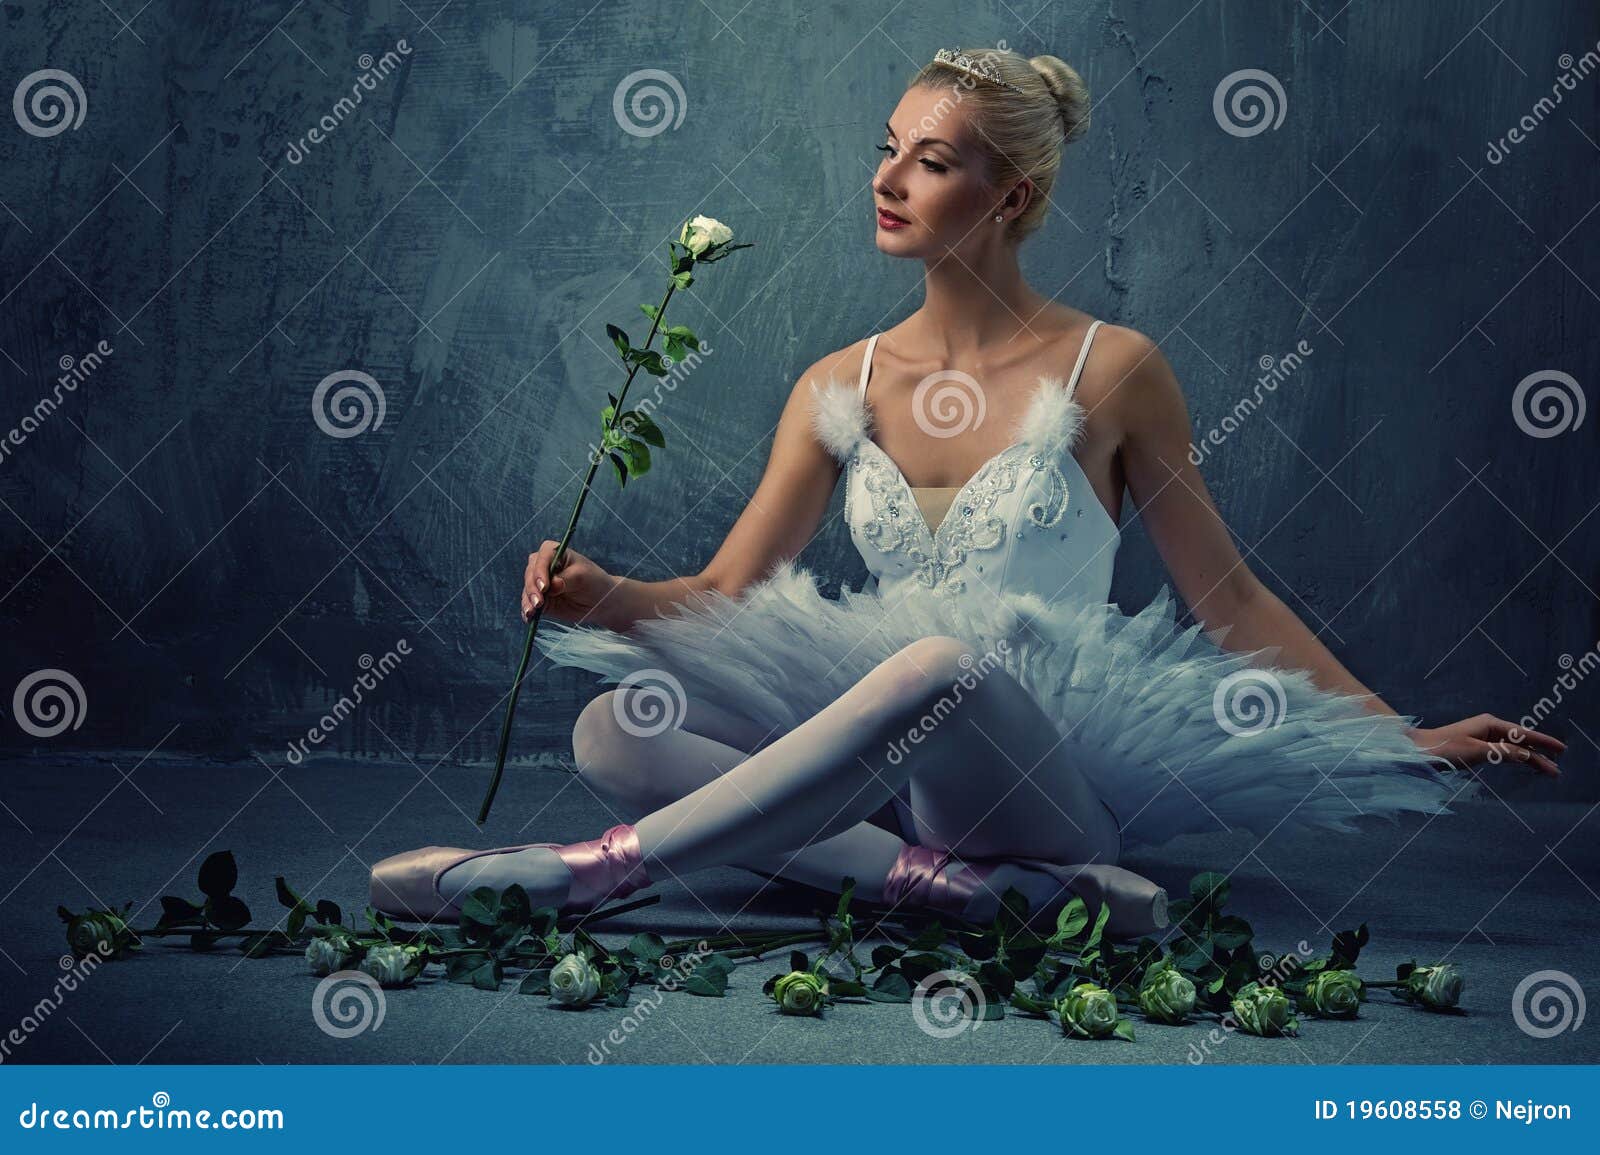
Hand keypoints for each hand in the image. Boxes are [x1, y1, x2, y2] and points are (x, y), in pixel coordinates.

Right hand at [521, 540, 617, 624]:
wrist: (599, 602)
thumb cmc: (593, 582)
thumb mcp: (582, 578)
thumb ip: (566, 580)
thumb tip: (552, 585)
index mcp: (555, 552)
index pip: (543, 557)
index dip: (541, 570)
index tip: (544, 587)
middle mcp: (544, 565)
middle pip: (530, 573)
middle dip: (532, 588)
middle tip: (539, 603)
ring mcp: (539, 582)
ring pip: (527, 589)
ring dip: (528, 600)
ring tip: (532, 612)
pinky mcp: (539, 598)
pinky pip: (529, 603)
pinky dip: (528, 610)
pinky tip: (529, 618)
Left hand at [1404, 714, 1564, 776]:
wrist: (1417, 750)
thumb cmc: (1444, 749)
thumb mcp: (1476, 751)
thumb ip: (1503, 753)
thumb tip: (1526, 754)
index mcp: (1490, 724)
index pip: (1523, 734)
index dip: (1543, 742)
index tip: (1561, 749)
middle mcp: (1488, 728)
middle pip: (1520, 742)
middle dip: (1540, 755)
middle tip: (1557, 769)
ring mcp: (1482, 737)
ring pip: (1513, 748)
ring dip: (1529, 758)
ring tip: (1547, 770)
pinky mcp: (1476, 746)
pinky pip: (1503, 752)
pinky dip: (1516, 758)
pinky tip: (1523, 763)